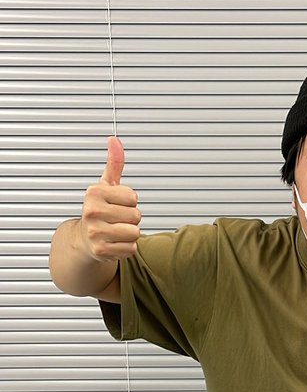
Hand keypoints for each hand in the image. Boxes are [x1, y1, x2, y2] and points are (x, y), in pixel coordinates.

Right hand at [79, 137, 141, 259]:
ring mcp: (96, 232)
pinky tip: (114, 242)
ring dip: (130, 233)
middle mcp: (92, 212)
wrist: (85, 239)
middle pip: (136, 215)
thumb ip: (114, 163)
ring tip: (116, 231)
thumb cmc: (99, 210)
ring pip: (135, 232)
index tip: (116, 203)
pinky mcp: (102, 251)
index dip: (129, 201)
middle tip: (116, 219)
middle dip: (131, 218)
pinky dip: (127, 247)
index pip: (133, 196)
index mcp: (94, 193)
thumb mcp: (106, 185)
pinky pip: (131, 248)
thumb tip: (115, 140)